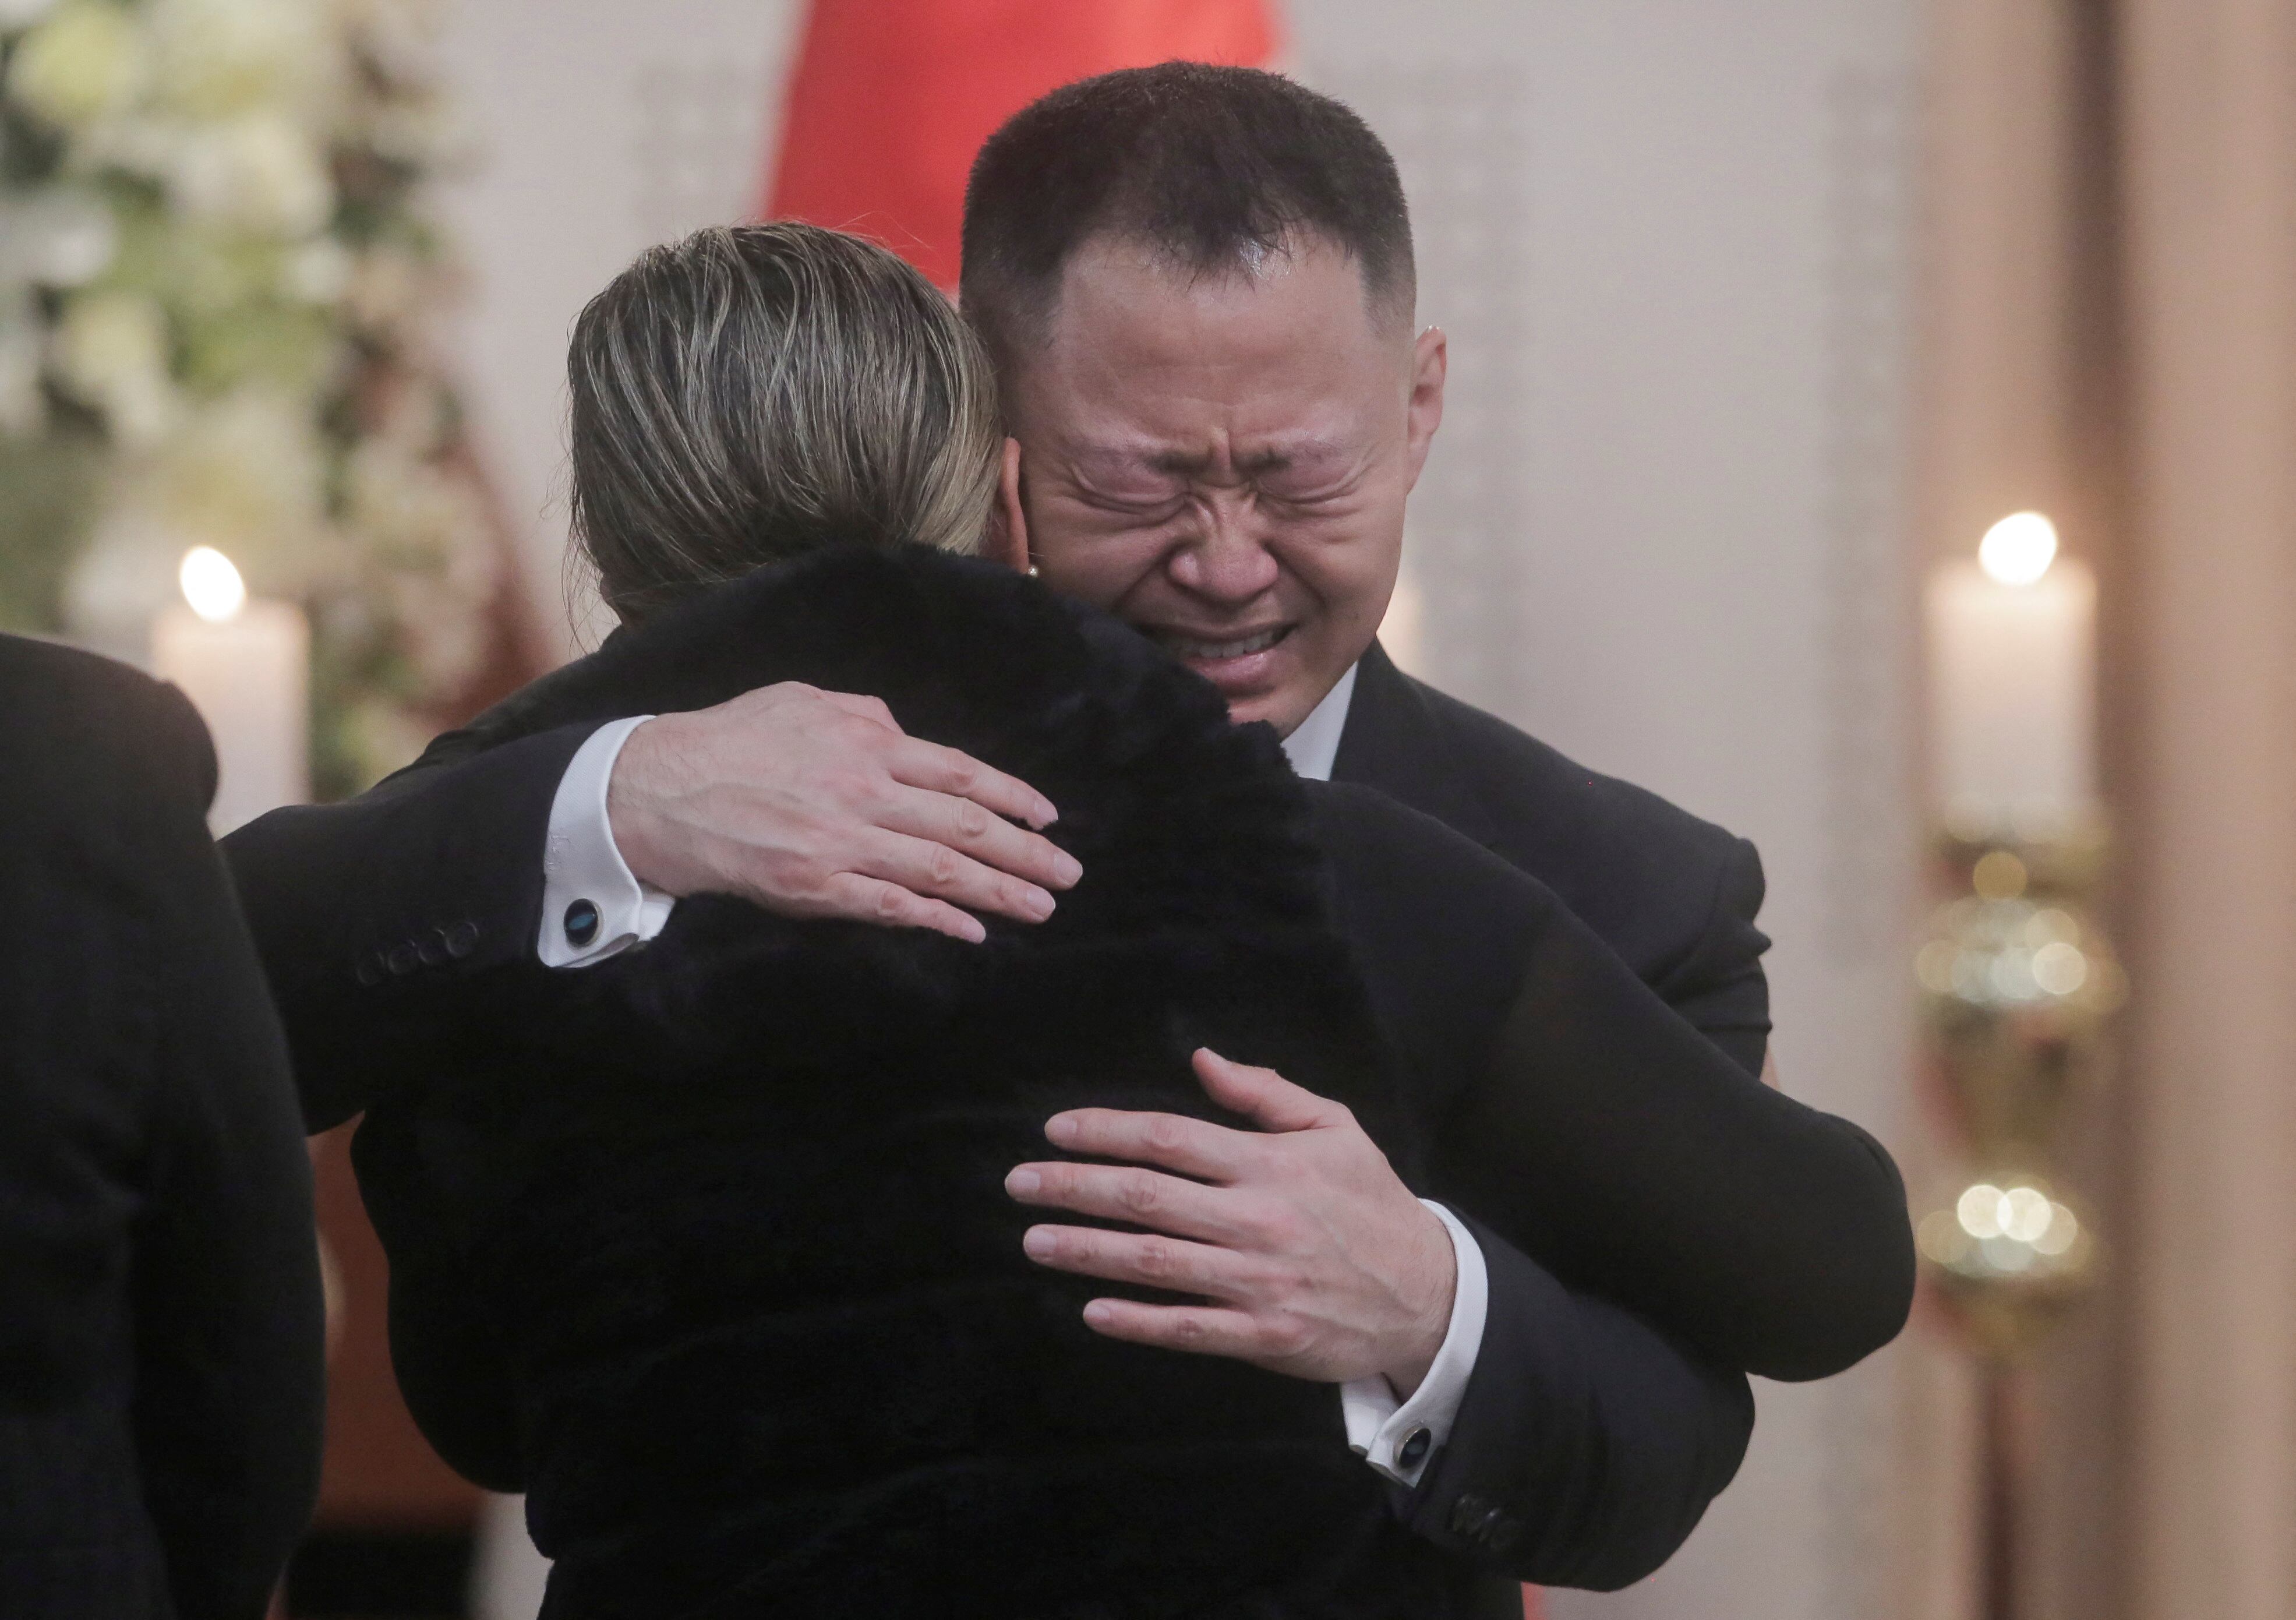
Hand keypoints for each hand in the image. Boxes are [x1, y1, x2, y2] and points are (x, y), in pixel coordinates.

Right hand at [607, 683, 1080, 942]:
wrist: (657, 789)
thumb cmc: (728, 739)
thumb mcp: (802, 701)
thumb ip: (864, 716)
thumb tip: (905, 734)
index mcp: (867, 741)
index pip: (961, 773)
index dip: (1013, 798)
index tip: (1049, 819)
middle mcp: (864, 792)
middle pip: (965, 827)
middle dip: (1025, 854)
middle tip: (1068, 876)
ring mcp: (842, 843)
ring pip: (939, 871)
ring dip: (999, 893)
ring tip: (1041, 909)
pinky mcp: (814, 887)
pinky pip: (889, 908)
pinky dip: (937, 921)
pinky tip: (973, 933)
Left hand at [1004, 1049, 1455, 1392]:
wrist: (1428, 1292)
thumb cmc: (1371, 1203)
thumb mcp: (1334, 1128)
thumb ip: (1265, 1093)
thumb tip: (1202, 1060)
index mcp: (1269, 1162)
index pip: (1168, 1138)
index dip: (1104, 1131)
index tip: (1055, 1132)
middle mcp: (1257, 1217)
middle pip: (1146, 1197)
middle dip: (1073, 1187)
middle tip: (1019, 1184)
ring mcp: (1259, 1280)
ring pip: (1157, 1262)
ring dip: (1088, 1251)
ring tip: (1035, 1241)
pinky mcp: (1265, 1335)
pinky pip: (1189, 1328)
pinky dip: (1138, 1321)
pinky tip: (1093, 1310)